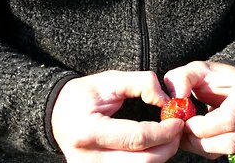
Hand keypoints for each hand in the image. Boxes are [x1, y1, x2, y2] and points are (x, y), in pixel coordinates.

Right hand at [51, 71, 183, 162]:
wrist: (57, 114)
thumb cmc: (83, 95)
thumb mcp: (109, 80)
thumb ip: (141, 83)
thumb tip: (167, 101)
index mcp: (89, 131)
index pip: (137, 138)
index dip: (164, 131)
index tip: (178, 120)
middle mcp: (88, 159)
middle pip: (143, 162)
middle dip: (167, 146)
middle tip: (177, 130)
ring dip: (161, 155)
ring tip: (167, 137)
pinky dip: (148, 160)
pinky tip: (153, 147)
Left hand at [164, 61, 234, 158]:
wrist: (225, 83)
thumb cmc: (210, 76)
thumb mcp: (193, 70)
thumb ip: (181, 78)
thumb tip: (179, 96)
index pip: (229, 119)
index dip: (202, 126)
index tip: (184, 121)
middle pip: (231, 140)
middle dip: (201, 140)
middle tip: (183, 130)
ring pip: (229, 149)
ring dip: (202, 146)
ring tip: (187, 132)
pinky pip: (228, 153)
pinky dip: (208, 148)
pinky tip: (198, 135)